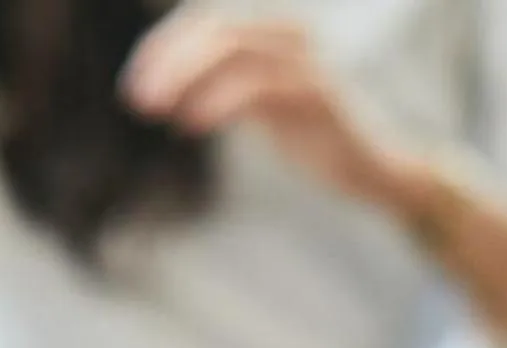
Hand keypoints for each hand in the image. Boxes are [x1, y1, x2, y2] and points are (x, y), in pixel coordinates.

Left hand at [122, 17, 417, 209]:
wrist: (372, 168)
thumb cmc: (312, 135)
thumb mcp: (260, 100)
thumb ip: (222, 82)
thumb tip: (164, 85)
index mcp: (274, 30)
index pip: (206, 20)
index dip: (163, 47)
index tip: (134, 86)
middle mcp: (289, 34)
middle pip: (216, 28)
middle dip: (168, 61)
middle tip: (136, 99)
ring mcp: (305, 62)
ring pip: (232, 49)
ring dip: (184, 78)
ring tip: (156, 110)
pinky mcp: (315, 95)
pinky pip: (257, 86)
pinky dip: (218, 101)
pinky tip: (192, 124)